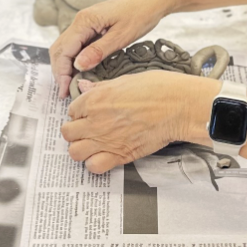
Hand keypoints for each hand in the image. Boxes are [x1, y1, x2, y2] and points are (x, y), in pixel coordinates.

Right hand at [50, 0, 170, 98]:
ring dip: (67, 67)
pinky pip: (78, 45)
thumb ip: (98, 51)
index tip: (66, 91)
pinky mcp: (93, 27)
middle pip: (59, 49)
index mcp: (85, 21)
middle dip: (60, 71)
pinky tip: (83, 72)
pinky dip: (76, 60)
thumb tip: (78, 66)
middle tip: (67, 92)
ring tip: (73, 86)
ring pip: (67, 48)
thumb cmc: (141, 13)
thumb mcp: (121, 36)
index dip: (61, 73)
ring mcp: (86, 24)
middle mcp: (81, 21)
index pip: (63, 50)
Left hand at [62, 71, 211, 173]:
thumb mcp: (125, 79)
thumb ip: (101, 87)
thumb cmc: (159, 89)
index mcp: (95, 99)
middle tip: (88, 130)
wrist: (177, 106)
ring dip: (82, 149)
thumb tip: (86, 87)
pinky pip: (93, 166)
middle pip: (68, 132)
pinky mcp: (119, 155)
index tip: (89, 114)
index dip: (80, 113)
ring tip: (93, 144)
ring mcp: (105, 139)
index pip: (72, 110)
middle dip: (76, 131)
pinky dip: (96, 164)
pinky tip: (104, 156)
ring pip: (75, 152)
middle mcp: (95, 120)